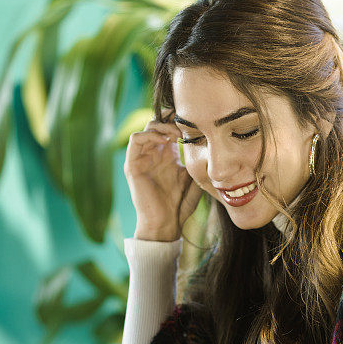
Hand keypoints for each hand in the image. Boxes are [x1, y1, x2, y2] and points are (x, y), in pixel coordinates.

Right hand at [124, 115, 201, 239]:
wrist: (166, 224)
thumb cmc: (180, 205)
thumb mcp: (193, 177)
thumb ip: (196, 160)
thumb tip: (210, 143)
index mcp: (167, 155)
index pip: (169, 127)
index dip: (179, 120)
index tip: (195, 121)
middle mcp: (153, 154)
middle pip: (158, 123)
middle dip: (171, 120)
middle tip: (185, 124)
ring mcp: (142, 159)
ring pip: (147, 128)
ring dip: (162, 125)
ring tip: (176, 133)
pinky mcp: (133, 165)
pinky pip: (136, 140)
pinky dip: (149, 134)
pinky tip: (165, 140)